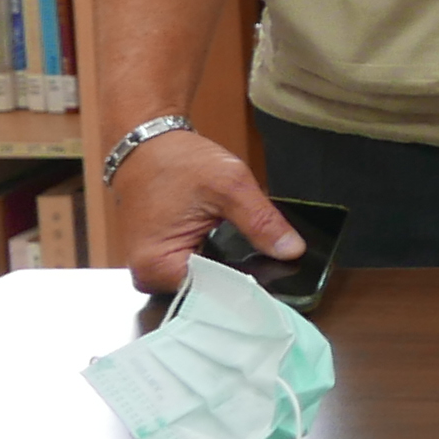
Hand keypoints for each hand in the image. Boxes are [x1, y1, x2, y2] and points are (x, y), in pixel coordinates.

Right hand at [110, 126, 296, 294]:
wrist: (148, 145)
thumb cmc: (177, 161)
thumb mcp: (230, 185)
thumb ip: (262, 222)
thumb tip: (291, 250)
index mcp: (157, 267)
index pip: (215, 292)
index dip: (251, 284)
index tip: (280, 275)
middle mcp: (149, 277)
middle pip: (210, 291)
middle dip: (242, 274)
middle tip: (275, 260)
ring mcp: (153, 271)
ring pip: (207, 282)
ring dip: (231, 268)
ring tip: (256, 251)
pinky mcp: (161, 262)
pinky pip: (198, 270)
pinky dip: (218, 260)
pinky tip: (237, 249)